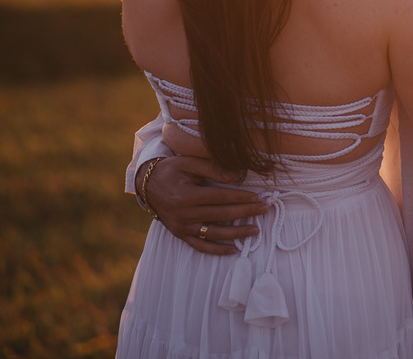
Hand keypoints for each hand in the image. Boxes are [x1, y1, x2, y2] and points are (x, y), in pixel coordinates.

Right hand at [139, 155, 267, 254]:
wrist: (148, 185)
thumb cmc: (170, 170)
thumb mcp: (187, 162)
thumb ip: (211, 168)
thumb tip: (235, 176)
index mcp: (186, 196)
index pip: (219, 198)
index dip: (239, 198)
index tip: (256, 197)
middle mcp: (184, 214)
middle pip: (221, 215)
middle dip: (245, 213)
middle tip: (264, 209)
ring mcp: (182, 227)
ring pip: (214, 234)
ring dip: (236, 233)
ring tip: (255, 230)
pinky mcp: (180, 234)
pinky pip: (200, 246)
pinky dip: (217, 250)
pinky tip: (234, 249)